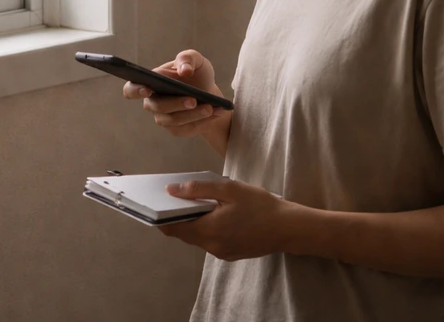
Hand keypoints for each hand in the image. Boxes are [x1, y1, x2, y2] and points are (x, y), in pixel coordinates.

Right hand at [122, 49, 228, 137]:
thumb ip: (187, 59)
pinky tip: (217, 112)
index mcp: (150, 83)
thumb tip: (184, 70)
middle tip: (193, 100)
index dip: (135, 90)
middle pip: (157, 107)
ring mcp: (164, 118)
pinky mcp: (178, 129)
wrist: (209, 91)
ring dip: (193, 115)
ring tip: (210, 107)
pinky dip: (203, 121)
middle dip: (175, 104)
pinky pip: (188, 129)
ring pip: (174, 121)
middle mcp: (153, 103)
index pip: (131, 90)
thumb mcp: (195, 60)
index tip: (148, 88)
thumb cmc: (195, 73)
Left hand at [158, 178, 294, 261]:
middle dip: (176, 216)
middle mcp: (212, 246)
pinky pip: (209, 240)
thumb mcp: (229, 189)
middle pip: (183, 233)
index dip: (161, 216)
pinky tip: (212, 212)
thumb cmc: (261, 205)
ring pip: (196, 237)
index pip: (173, 228)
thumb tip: (172, 190)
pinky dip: (205, 227)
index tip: (154, 202)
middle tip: (174, 196)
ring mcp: (221, 252)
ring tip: (194, 201)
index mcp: (209, 230)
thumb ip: (198, 189)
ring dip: (192, 221)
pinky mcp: (229, 253)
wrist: (289, 228)